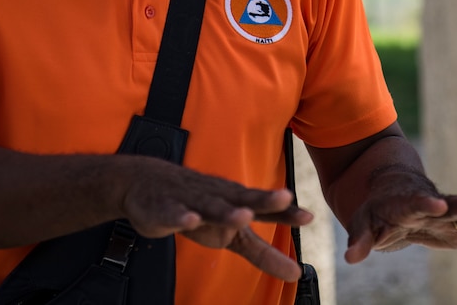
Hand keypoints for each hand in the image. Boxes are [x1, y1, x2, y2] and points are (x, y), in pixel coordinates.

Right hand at [119, 156, 313, 280]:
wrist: (147, 183)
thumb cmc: (199, 208)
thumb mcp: (232, 234)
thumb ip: (263, 253)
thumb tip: (295, 274)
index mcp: (237, 202)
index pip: (266, 209)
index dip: (286, 213)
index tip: (309, 217)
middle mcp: (219, 198)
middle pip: (245, 199)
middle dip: (264, 200)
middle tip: (285, 197)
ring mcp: (192, 202)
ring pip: (212, 207)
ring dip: (227, 211)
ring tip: (244, 216)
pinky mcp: (165, 209)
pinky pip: (174, 214)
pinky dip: (181, 217)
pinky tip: (190, 220)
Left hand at [343, 172, 456, 263]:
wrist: (396, 192)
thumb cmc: (379, 208)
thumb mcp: (364, 221)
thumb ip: (360, 239)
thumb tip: (350, 258)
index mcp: (408, 203)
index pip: (417, 202)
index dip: (427, 203)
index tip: (438, 204)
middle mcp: (433, 206)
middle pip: (453, 205)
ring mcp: (449, 217)